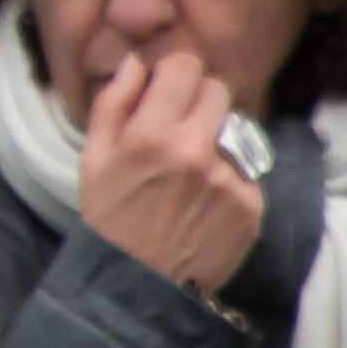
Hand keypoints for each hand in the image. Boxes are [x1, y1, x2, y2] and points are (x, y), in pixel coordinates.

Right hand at [74, 49, 262, 296]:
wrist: (140, 287)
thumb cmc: (110, 218)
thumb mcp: (94, 158)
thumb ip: (114, 102)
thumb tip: (137, 61)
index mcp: (152, 135)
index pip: (186, 67)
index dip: (175, 75)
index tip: (168, 92)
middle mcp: (196, 152)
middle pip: (219, 91)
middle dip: (200, 102)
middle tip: (182, 129)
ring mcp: (229, 181)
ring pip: (237, 129)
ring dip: (219, 139)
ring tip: (196, 171)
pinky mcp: (252, 207)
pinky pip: (249, 170)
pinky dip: (231, 178)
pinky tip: (208, 201)